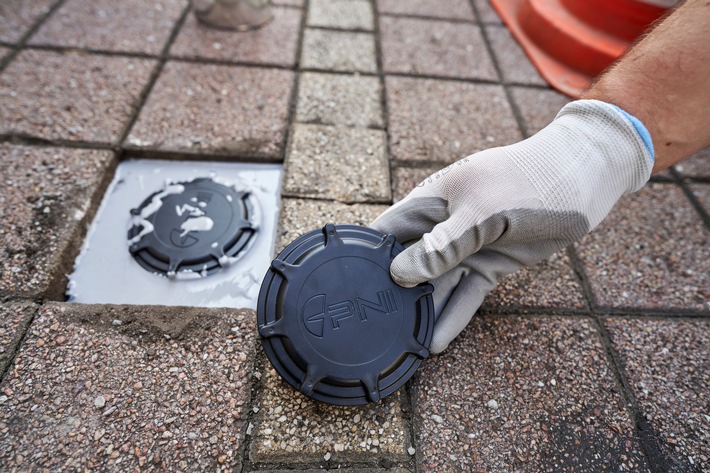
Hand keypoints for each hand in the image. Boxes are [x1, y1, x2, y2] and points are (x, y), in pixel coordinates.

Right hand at [371, 100, 652, 353]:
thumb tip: (399, 275)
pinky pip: (466, 296)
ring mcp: (466, 248)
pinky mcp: (489, 266)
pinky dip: (454, 317)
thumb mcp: (482, 211)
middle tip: (370, 330)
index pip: (384, 232)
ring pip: (435, 286)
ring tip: (400, 347)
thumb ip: (441, 245)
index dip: (363, 258)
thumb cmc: (528, 180)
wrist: (582, 179)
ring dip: (421, 313)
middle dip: (390, 293)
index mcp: (429, 202)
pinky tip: (437, 343)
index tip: (343, 290)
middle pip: (406, 265)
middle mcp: (441, 227)